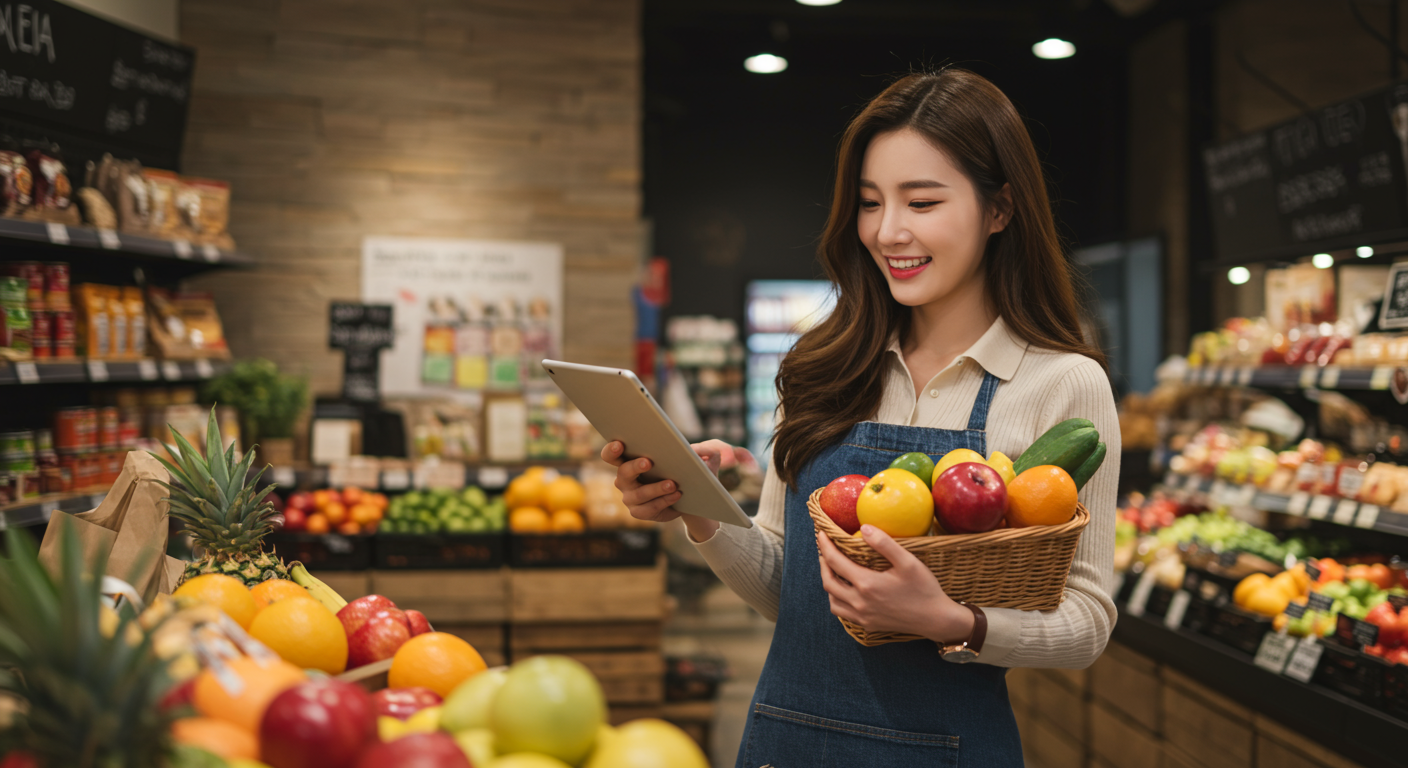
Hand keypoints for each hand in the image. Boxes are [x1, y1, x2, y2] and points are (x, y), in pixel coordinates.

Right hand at [599, 439, 755, 540]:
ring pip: (638, 494)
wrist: (690, 497)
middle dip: (634, 467)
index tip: (620, 443)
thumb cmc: (686, 470)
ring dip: (655, 488)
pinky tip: (676, 495)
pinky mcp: (640, 512)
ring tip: (672, 484)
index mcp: (629, 460)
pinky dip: (663, 501)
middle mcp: (625, 480)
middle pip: (622, 473)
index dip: (612, 450)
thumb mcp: (699, 459)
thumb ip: (705, 451)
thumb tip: (702, 451)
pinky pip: (648, 509)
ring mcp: (630, 498)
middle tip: (649, 462)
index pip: (611, 455)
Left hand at [815, 525, 974, 643]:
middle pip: (828, 582)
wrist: (935, 620)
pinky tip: (846, 591)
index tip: (821, 534)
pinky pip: (843, 613)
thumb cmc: (924, 589)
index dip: (825, 546)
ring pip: (832, 601)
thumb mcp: (908, 562)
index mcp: (867, 584)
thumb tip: (864, 528)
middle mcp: (860, 602)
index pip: (835, 562)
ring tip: (833, 569)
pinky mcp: (868, 625)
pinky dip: (837, 600)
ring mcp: (862, 616)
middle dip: (823, 563)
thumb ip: (884, 544)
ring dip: (828, 583)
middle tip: (824, 550)